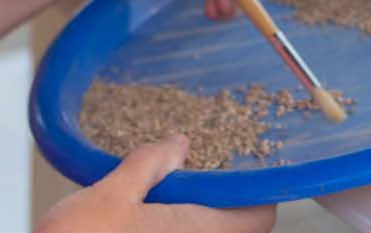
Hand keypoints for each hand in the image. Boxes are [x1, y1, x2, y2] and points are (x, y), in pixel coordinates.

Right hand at [38, 135, 275, 232]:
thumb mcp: (112, 192)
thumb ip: (150, 165)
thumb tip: (177, 146)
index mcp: (199, 232)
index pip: (259, 219)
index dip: (256, 195)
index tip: (243, 176)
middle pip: (232, 231)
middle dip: (218, 205)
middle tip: (193, 182)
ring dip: (192, 220)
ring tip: (162, 201)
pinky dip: (171, 232)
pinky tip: (144, 223)